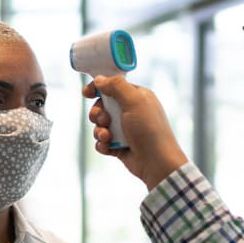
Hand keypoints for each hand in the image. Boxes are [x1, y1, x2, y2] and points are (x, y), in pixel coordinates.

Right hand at [82, 75, 189, 190]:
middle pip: (102, 106)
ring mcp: (124, 129)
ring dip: (100, 130)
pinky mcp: (119, 145)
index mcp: (137, 97)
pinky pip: (102, 141)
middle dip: (98, 114)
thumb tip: (99, 79)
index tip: (87, 93)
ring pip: (100, 124)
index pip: (113, 86)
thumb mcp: (134, 101)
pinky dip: (102, 144)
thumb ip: (116, 86)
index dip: (98, 88)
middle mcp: (130, 111)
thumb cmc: (150, 130)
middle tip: (104, 120)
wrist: (156, 162)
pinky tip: (108, 147)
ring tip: (108, 137)